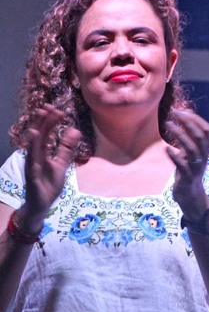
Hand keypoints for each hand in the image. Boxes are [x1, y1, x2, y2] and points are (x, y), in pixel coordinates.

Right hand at [21, 105, 80, 230]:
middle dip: (42, 122)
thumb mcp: (61, 163)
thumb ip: (66, 148)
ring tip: (39, 120)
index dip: (51, 122)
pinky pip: (32, 162)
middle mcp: (35, 156)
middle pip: (38, 136)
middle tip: (48, 107)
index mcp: (42, 153)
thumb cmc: (49, 183)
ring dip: (36, 134)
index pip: (46, 134)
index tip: (58, 110)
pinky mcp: (32, 175)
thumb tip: (74, 130)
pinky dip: (32, 152)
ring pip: (33, 147)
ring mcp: (32, 165)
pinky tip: (34, 142)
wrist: (42, 204)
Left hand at [166, 110, 208, 219]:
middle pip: (201, 136)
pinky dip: (174, 156)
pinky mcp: (188, 177)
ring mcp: (197, 166)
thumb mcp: (190, 152)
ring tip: (168, 124)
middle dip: (188, 122)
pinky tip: (166, 148)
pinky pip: (182, 165)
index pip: (207, 130)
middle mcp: (204, 156)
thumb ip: (189, 137)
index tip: (181, 111)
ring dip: (180, 134)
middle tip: (174, 113)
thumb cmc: (188, 170)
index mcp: (206, 149)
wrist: (190, 194)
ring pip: (192, 148)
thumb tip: (185, 116)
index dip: (196, 119)